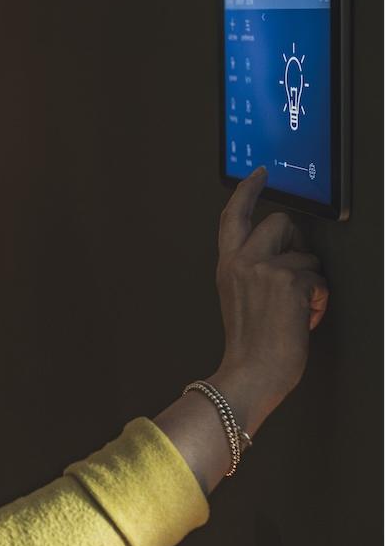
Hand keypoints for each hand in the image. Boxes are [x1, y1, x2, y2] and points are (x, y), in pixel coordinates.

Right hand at [214, 166, 328, 415]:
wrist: (251, 372)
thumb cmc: (249, 343)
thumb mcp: (238, 297)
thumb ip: (251, 270)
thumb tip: (284, 256)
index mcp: (227, 265)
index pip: (233, 216)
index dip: (247, 190)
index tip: (258, 174)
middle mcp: (242, 261)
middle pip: (279, 221)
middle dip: (296, 243)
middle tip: (295, 273)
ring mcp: (265, 269)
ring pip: (305, 253)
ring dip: (311, 279)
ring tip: (299, 307)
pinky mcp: (289, 280)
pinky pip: (318, 277)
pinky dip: (318, 298)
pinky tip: (305, 316)